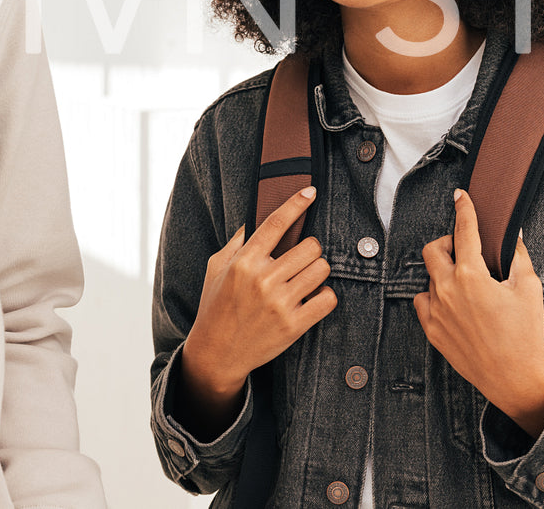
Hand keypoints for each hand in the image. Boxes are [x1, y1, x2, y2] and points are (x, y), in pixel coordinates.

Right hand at [177, 187, 335, 436]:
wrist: (216, 353)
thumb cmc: (215, 306)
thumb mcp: (216, 268)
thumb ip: (238, 242)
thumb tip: (257, 217)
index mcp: (244, 261)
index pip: (276, 223)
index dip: (296, 203)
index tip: (310, 191)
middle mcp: (263, 279)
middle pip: (310, 246)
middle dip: (310, 249)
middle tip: (301, 258)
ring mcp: (280, 303)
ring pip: (322, 269)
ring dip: (318, 271)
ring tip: (305, 278)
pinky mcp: (294, 325)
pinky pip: (328, 298)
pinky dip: (325, 295)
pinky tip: (312, 297)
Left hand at [414, 189, 543, 437]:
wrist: (515, 378)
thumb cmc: (526, 333)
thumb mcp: (529, 287)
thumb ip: (518, 255)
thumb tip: (514, 234)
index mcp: (472, 276)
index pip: (464, 231)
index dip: (464, 209)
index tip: (460, 197)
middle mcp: (448, 291)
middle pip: (433, 250)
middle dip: (448, 243)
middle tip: (464, 250)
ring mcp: (436, 312)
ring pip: (428, 278)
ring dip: (443, 274)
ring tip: (465, 285)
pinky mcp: (432, 331)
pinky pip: (422, 302)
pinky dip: (434, 297)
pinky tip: (453, 303)